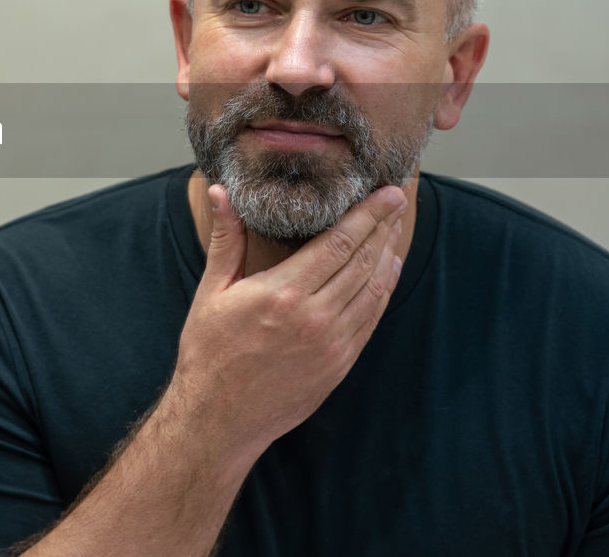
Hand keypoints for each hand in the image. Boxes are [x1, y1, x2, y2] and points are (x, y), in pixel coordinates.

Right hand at [166, 184, 405, 468]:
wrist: (220, 417)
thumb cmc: (209, 352)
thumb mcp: (212, 291)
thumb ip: (226, 239)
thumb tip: (219, 191)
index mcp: (283, 294)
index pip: (339, 243)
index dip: (367, 215)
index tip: (387, 193)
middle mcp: (315, 317)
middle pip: (363, 262)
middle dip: (384, 227)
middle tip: (398, 200)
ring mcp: (332, 344)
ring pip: (373, 290)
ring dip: (388, 256)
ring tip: (395, 229)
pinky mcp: (340, 365)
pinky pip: (370, 319)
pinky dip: (383, 291)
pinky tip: (386, 272)